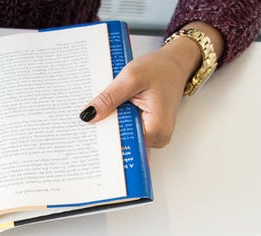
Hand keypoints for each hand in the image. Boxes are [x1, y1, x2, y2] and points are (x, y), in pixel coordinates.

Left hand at [81, 23, 223, 147]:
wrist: (173, 65)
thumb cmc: (159, 69)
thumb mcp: (131, 78)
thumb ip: (110, 98)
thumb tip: (88, 115)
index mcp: (157, 130)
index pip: (124, 144)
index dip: (105, 139)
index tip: (87, 135)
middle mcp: (158, 138)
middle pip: (123, 143)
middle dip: (106, 130)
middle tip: (89, 117)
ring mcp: (153, 136)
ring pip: (124, 137)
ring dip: (112, 124)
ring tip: (103, 109)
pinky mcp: (148, 130)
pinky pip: (128, 131)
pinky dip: (118, 121)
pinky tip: (111, 111)